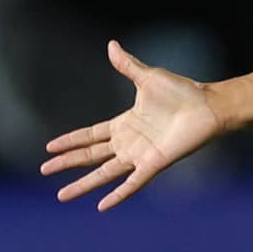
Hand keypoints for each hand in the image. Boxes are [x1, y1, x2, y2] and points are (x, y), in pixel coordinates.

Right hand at [42, 39, 221, 208]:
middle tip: (44, 170)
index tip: (50, 148)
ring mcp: (139, 156)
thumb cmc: (182, 92)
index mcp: (124, 124)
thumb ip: (127, 65)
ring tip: (62, 196)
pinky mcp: (154, 165)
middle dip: (66, 163)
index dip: (69, 141)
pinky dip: (117, 196)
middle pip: (90, 156)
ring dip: (83, 184)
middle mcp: (128, 143)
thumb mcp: (147, 77)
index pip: (89, 136)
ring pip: (104, 174)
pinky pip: (132, 184)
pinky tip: (101, 206)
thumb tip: (111, 45)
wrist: (207, 106)